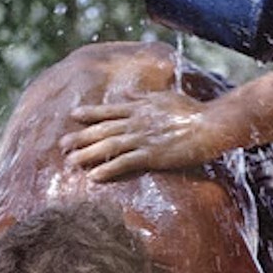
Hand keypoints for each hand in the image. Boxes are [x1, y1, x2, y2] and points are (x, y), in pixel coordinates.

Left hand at [59, 91, 217, 181]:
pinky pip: (125, 163)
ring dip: (88, 154)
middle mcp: (137, 121)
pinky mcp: (152, 155)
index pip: (110, 110)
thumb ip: (144, 98)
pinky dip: (108, 169)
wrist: (210, 124)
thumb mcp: (165, 97)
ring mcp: (143, 138)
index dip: (90, 113)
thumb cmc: (193, 111)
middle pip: (103, 129)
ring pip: (108, 146)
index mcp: (141, 108)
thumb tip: (128, 95)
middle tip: (62, 145)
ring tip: (71, 162)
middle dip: (81, 137)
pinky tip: (94, 177)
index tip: (73, 116)